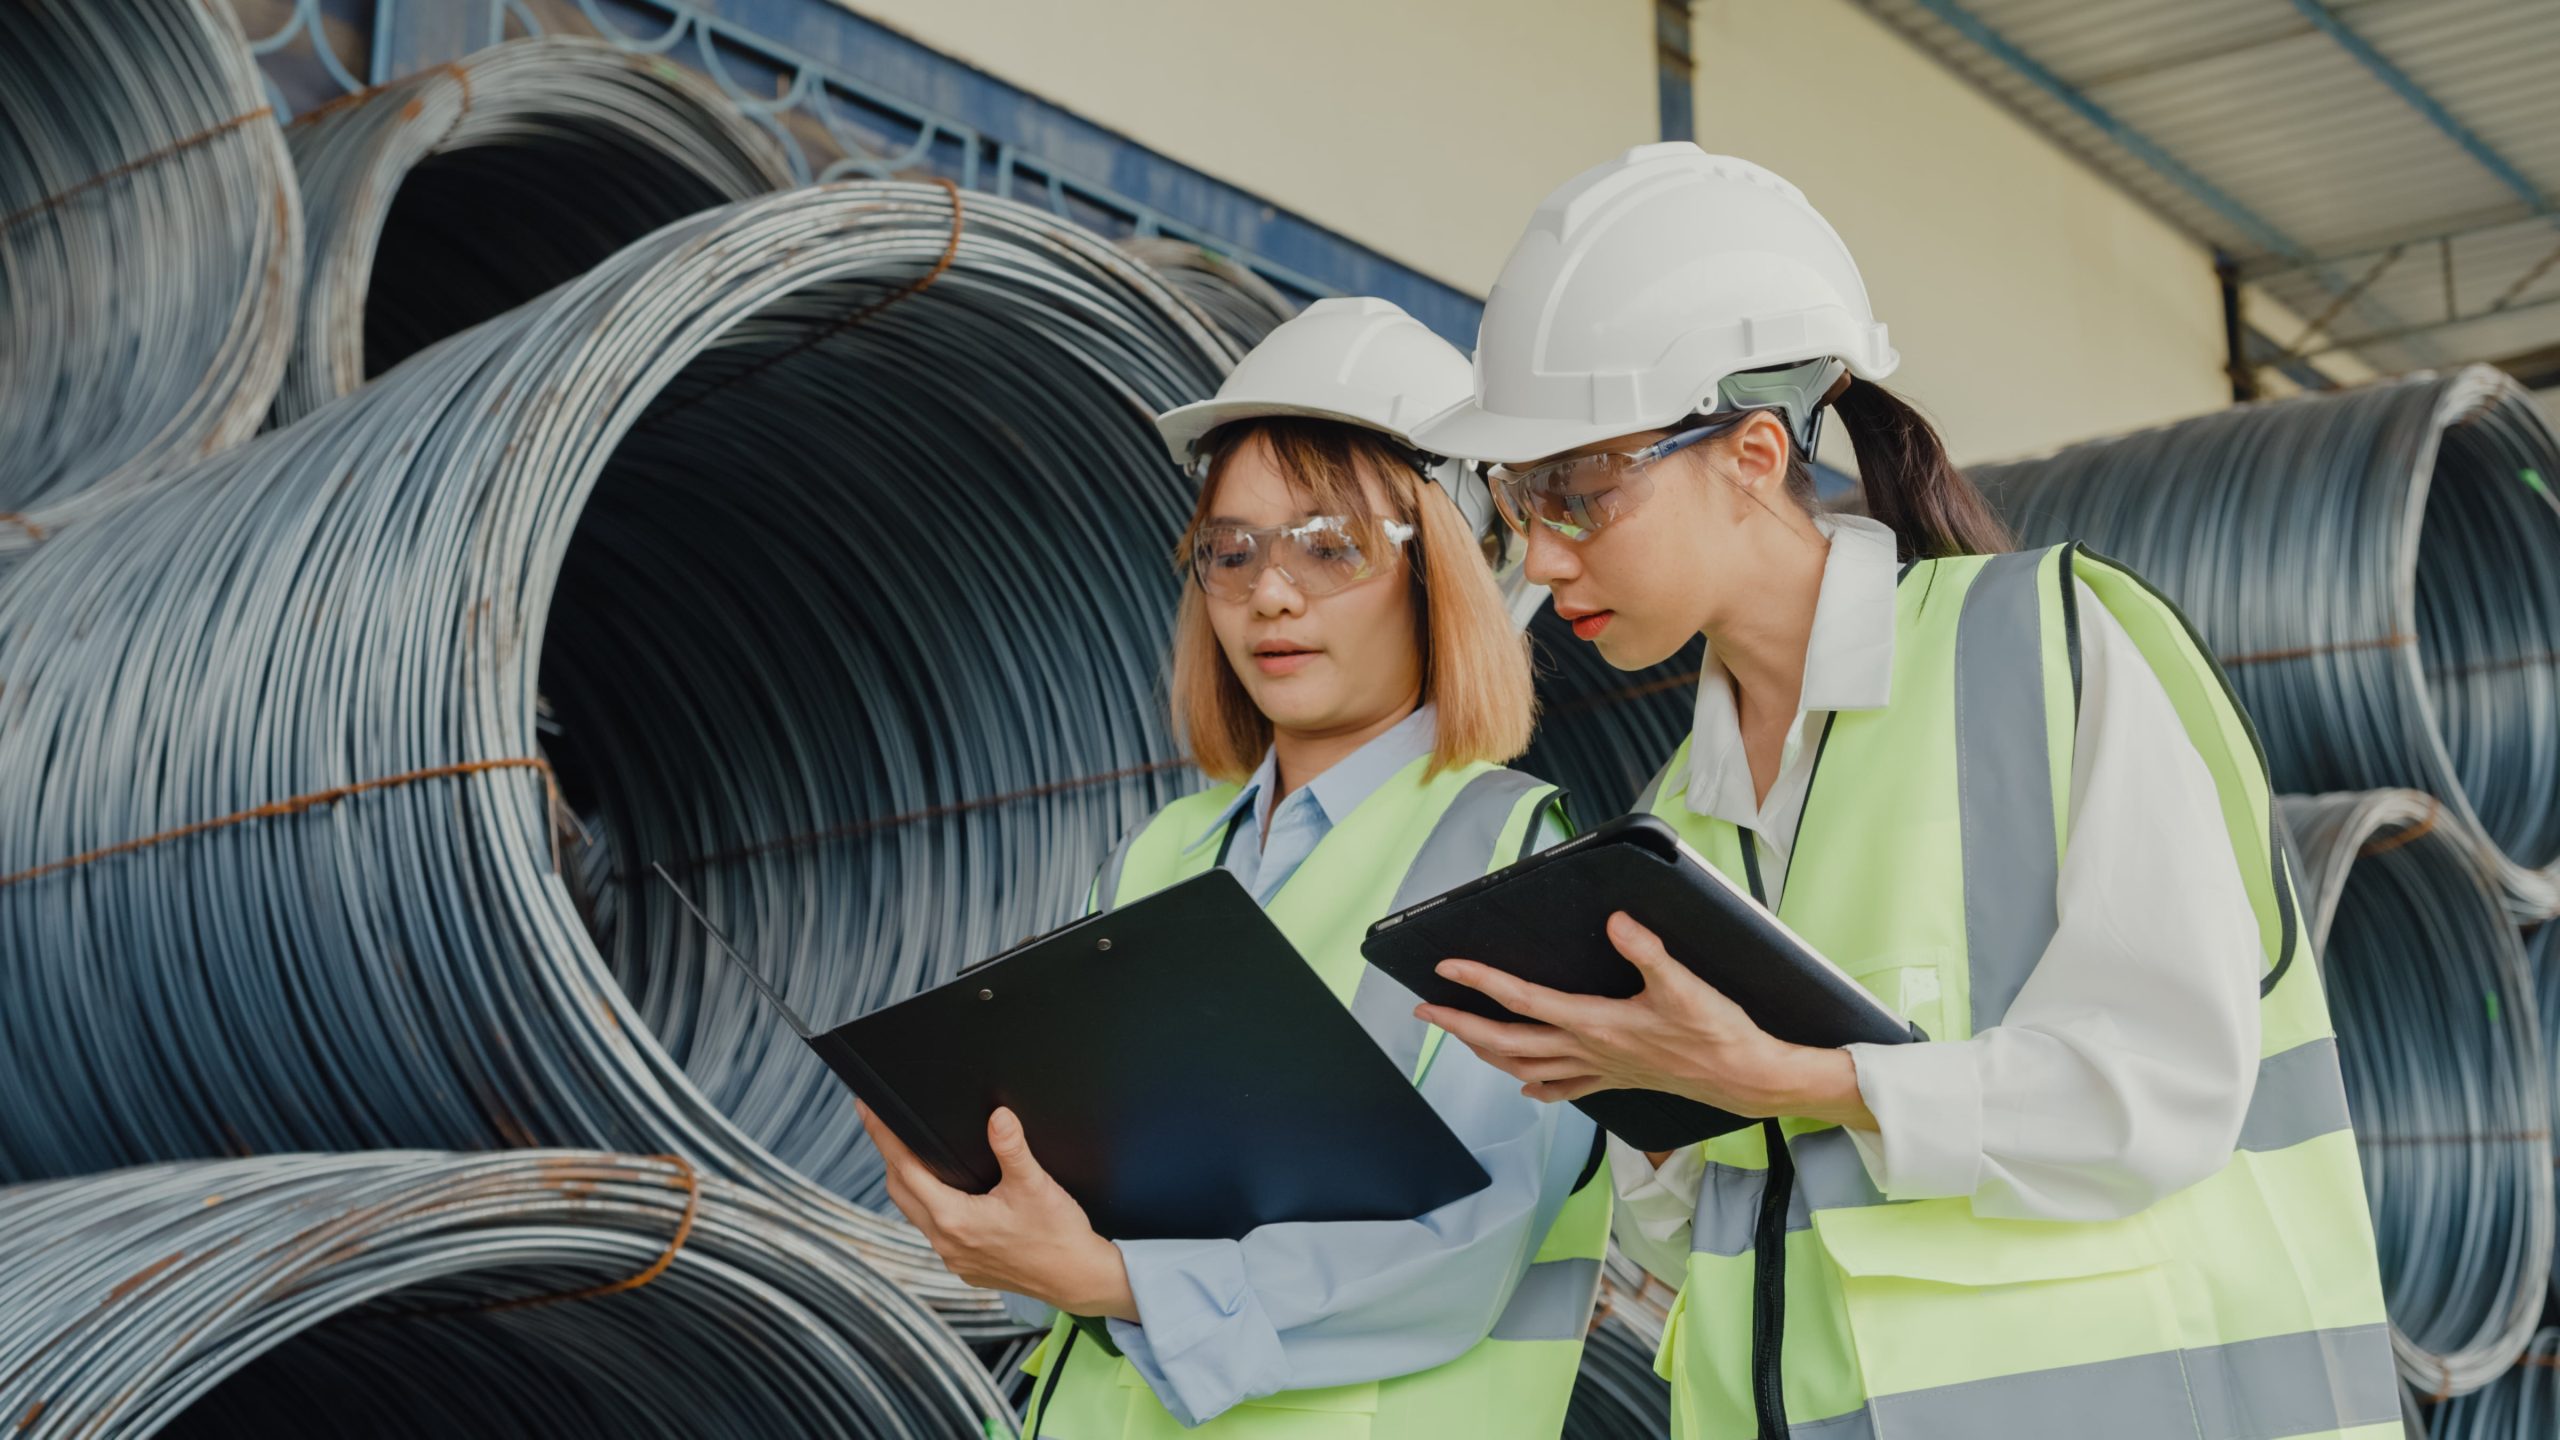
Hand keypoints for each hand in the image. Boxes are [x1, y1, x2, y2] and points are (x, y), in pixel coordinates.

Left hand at [856, 1102, 1138, 1319]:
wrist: (1078, 1279)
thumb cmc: (1059, 1235)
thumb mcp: (1035, 1185)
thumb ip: (1012, 1147)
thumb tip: (997, 1115)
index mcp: (954, 1220)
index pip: (904, 1169)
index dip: (882, 1136)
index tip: (866, 1109)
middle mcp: (946, 1242)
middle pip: (900, 1191)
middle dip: (889, 1156)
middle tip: (881, 1122)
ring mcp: (954, 1258)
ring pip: (915, 1212)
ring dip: (907, 1182)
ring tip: (907, 1152)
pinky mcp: (966, 1265)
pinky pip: (934, 1230)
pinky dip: (928, 1205)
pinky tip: (941, 1192)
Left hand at [1414, 911, 1875, 1129]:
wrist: (1746, 1079)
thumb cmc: (1717, 1033)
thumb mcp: (1685, 985)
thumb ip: (1648, 951)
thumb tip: (1617, 922)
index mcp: (1595, 1023)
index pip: (1523, 1000)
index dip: (1481, 982)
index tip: (1447, 969)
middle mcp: (1587, 1050)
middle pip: (1507, 1042)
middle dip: (1462, 1025)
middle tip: (1426, 1010)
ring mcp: (1599, 1069)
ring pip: (1526, 1067)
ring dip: (1487, 1052)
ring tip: (1461, 1036)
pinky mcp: (1616, 1079)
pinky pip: (1563, 1088)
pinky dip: (1536, 1086)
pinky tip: (1526, 1088)